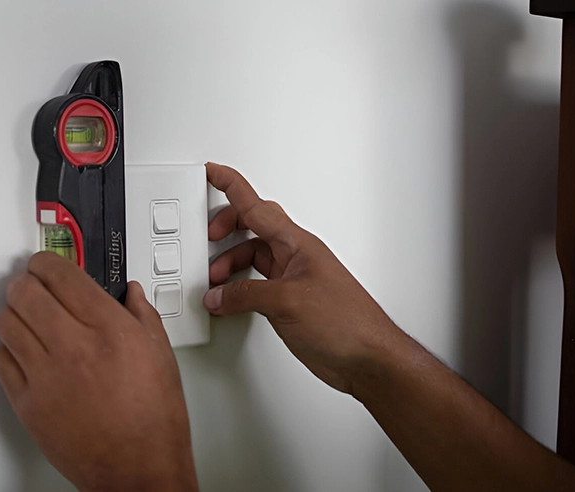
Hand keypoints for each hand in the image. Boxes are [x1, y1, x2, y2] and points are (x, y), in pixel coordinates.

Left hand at [0, 252, 197, 491]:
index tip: (47, 262)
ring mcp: (45, 375)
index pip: (61, 274)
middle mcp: (73, 345)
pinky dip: (9, 350)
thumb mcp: (161, 355)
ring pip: (6, 322)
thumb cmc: (154, 419)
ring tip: (28, 317)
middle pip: (24, 291)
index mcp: (110, 328)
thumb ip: (143, 315)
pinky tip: (26, 352)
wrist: (138, 468)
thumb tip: (130, 293)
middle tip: (34, 285)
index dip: (48, 261)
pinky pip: (0, 360)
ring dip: (15, 312)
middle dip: (27, 282)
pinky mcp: (27, 402)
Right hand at [204, 162, 396, 393]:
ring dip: (229, 264)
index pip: (255, 205)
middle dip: (225, 228)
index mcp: (297, 243)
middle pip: (252, 227)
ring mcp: (292, 279)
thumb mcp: (286, 302)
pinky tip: (229, 299)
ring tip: (214, 281)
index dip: (231, 185)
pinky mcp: (289, 302)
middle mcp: (295, 256)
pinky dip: (237, 288)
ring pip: (252, 256)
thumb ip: (246, 295)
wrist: (367, 358)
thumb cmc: (347, 323)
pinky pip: (256, 284)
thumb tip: (219, 294)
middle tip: (207, 237)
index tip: (211, 171)